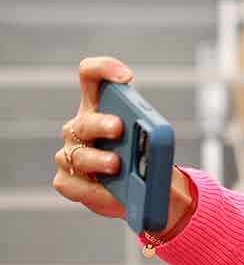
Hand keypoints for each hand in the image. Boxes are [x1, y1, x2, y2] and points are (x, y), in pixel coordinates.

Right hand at [51, 56, 192, 231]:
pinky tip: (113, 195)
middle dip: (101, 123)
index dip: (103, 70)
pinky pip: (75, 185)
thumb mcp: (154, 144)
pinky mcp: (67, 181)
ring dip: (97, 159)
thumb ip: (153, 137)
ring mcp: (70, 155)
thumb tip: (155, 143)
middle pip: (86, 121)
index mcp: (100, 108)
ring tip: (116, 164)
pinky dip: (96, 191)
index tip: (126, 77)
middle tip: (119, 127)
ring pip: (79, 155)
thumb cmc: (146, 159)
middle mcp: (80, 128)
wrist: (146, 192)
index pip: (91, 77)